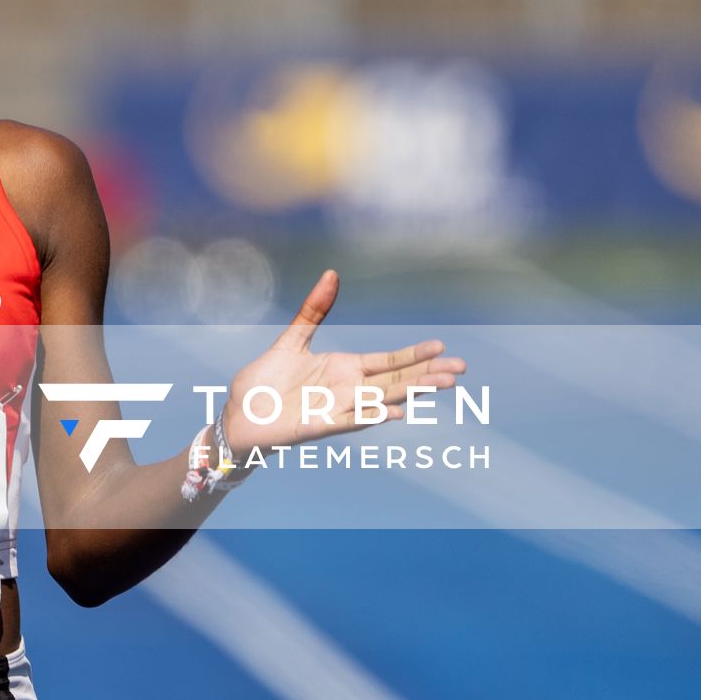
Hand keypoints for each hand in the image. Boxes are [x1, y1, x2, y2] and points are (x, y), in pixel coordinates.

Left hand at [223, 270, 464, 452]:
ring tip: (440, 385)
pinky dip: (371, 416)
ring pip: (382, 401)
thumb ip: (314, 310)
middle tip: (461, 368)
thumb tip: (332, 272)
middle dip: (427, 374)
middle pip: (396, 381)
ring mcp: (336, 410)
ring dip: (410, 393)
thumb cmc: (265, 381)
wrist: (239, 413)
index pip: (389, 361)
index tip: (442, 345)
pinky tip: (395, 412)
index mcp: (345, 369)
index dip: (414, 354)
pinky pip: (349, 421)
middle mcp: (348, 391)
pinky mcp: (318, 427)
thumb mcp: (293, 338)